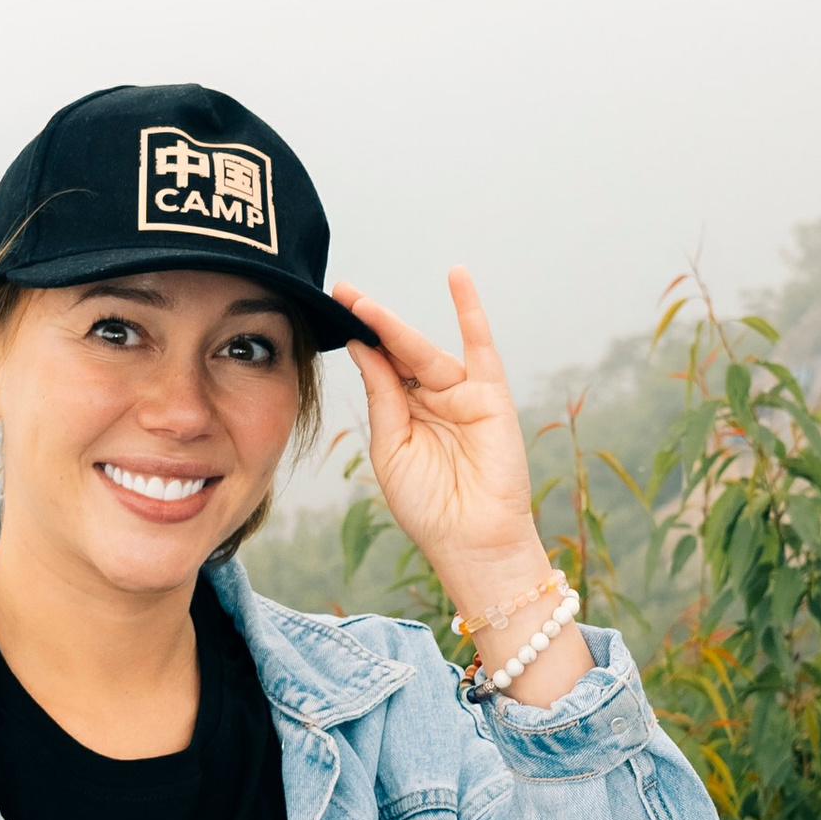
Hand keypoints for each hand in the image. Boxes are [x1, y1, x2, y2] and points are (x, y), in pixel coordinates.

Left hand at [333, 267, 561, 620]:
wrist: (469, 542)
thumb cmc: (428, 506)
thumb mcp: (391, 447)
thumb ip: (382, 395)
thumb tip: (363, 347)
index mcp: (405, 413)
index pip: (379, 365)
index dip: (357, 338)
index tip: (330, 309)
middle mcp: (433, 398)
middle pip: (397, 351)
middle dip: (369, 321)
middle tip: (340, 292)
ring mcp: (462, 394)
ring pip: (424, 350)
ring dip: (394, 324)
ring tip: (361, 302)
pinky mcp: (490, 396)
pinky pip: (481, 347)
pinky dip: (471, 311)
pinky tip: (457, 277)